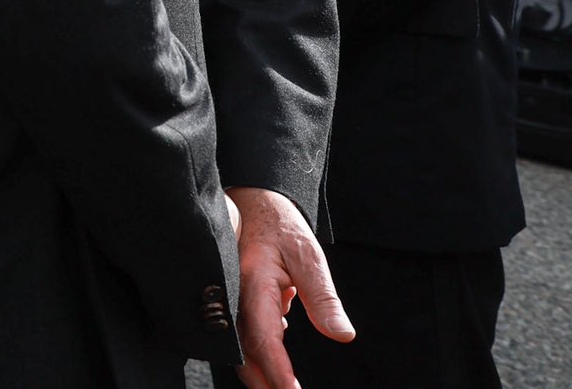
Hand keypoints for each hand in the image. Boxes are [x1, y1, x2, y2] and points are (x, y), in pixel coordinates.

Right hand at [225, 186, 352, 388]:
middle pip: (243, 353)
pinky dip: (256, 354)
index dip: (277, 372)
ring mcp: (230, 298)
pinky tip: (275, 360)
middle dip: (265, 382)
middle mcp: (234, 296)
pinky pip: (241, 334)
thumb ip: (323, 298)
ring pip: (239, 347)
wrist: (255, 203)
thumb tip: (343, 334)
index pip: (262, 340)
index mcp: (252, 285)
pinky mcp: (233, 300)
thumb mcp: (309, 257)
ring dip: (259, 371)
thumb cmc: (281, 227)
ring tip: (283, 386)